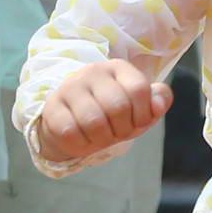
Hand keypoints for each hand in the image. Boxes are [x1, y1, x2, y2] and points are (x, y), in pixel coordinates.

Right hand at [31, 57, 170, 170]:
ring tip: (99, 137)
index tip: (135, 122)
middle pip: (118, 106)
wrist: (73, 126)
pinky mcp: (52, 107)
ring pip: (94, 121)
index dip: (142, 115)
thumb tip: (159, 104)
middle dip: (121, 129)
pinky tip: (82, 138)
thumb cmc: (112, 117)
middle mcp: (93, 71)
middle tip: (116, 133)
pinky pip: (71, 132)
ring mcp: (70, 87)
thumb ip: (158, 101)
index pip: (139, 89)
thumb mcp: (140, 110)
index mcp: (118, 68)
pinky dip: (81, 144)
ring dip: (101, 139)